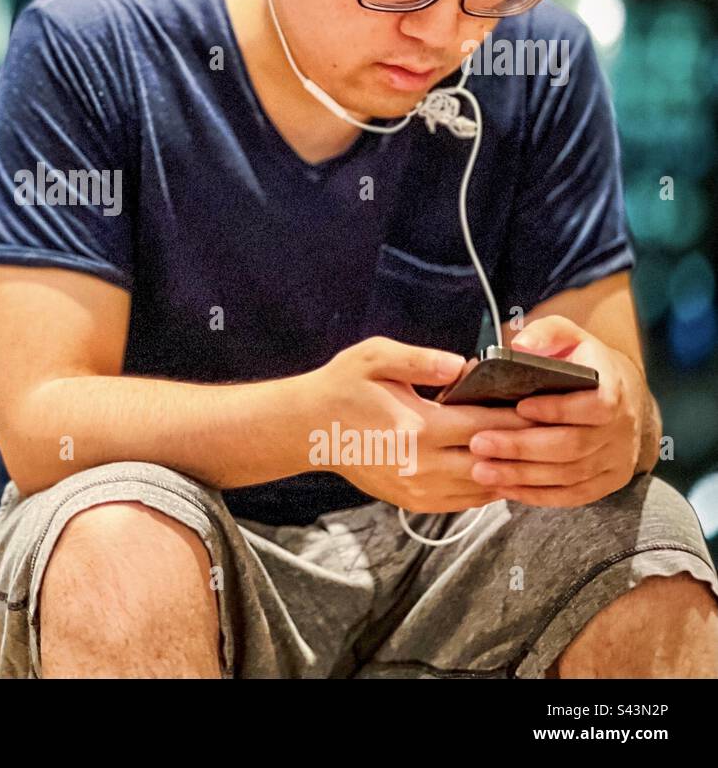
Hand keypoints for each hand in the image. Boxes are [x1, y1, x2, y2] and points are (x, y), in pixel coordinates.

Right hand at [308, 336, 532, 512]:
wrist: (308, 429)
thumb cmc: (342, 387)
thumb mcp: (375, 357)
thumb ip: (421, 359)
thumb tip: (465, 366)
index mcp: (419, 427)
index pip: (489, 426)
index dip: (522, 417)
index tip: (546, 406)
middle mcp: (423, 465)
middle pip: (495, 461)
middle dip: (526, 447)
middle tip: (552, 429)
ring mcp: (419, 489)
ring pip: (485, 488)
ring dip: (511, 471)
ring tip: (534, 451)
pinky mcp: (414, 501)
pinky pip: (466, 503)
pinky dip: (489, 488)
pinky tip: (500, 469)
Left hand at [467, 314, 646, 506]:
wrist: (622, 393)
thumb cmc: (583, 362)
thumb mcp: (569, 336)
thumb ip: (547, 334)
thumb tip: (521, 345)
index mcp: (614, 390)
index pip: (595, 406)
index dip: (558, 409)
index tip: (518, 407)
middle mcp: (621, 428)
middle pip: (573, 446)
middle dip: (522, 447)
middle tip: (479, 444)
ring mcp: (617, 459)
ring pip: (570, 474)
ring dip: (523, 476)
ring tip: (481, 470)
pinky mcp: (608, 481)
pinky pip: (573, 495)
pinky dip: (538, 495)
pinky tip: (505, 489)